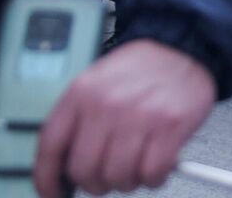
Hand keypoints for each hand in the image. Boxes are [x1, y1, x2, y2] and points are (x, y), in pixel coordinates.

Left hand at [33, 40, 215, 196]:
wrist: (183, 48)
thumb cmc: (141, 69)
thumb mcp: (96, 84)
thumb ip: (79, 121)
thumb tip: (66, 166)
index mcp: (81, 93)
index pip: (50, 147)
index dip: (48, 178)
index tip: (54, 192)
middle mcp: (106, 105)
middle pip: (84, 170)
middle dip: (95, 183)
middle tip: (107, 178)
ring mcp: (139, 116)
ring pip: (118, 177)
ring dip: (127, 182)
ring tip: (135, 166)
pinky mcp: (170, 126)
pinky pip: (152, 173)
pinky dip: (154, 178)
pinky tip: (156, 164)